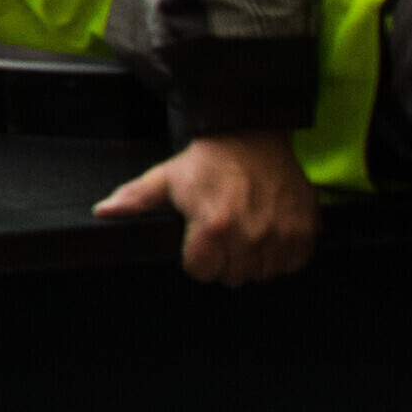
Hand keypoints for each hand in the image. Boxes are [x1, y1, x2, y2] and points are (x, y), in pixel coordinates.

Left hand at [97, 130, 321, 284]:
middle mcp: (251, 235)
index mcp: (213, 226)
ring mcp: (282, 234)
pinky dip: (282, 254)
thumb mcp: (167, 177)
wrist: (253, 134)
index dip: (196, 259)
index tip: (198, 244)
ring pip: (263, 274)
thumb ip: (136, 199)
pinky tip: (269, 234)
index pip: (202, 273)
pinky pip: (293, 263)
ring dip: (253, 260)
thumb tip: (105, 212)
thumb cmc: (209, 159)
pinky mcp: (306, 230)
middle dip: (223, 261)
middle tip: (222, 236)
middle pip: (232, 277)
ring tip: (245, 233)